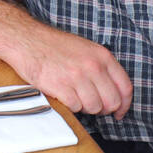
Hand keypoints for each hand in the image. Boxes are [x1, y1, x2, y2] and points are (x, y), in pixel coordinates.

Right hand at [1, 19, 133, 118]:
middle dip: (104, 108)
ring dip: (85, 107)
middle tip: (93, 105)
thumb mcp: (85, 48)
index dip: (124, 104)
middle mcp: (92, 66)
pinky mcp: (61, 87)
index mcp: (102, 56)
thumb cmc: (54, 45)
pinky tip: (63, 95)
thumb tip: (113, 91)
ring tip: (74, 96)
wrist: (27, 40)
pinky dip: (70, 106)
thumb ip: (101, 67)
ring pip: (94, 107)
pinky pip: (75, 108)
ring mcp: (77, 77)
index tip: (120, 112)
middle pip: (112, 102)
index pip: (125, 87)